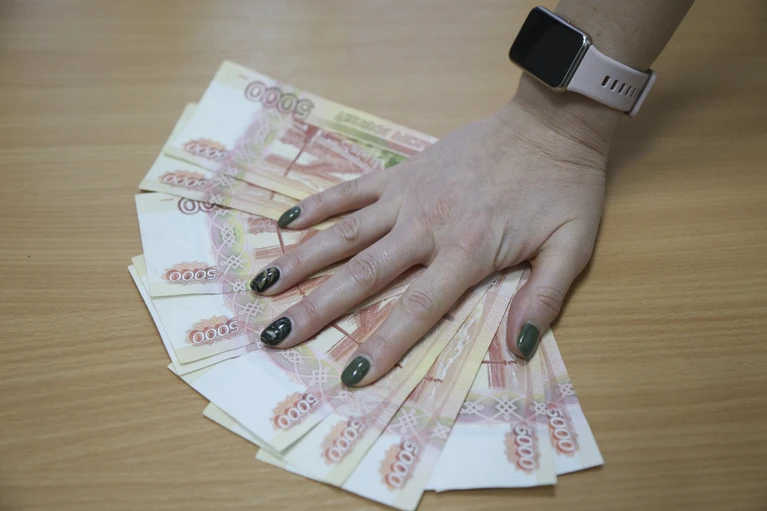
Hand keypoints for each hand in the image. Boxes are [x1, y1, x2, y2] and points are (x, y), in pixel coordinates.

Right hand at [250, 76, 618, 386]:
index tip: (349, 374)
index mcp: (467, 251)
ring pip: (345, 233)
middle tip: (275, 334)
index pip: (417, 308)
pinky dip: (320, 205)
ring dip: (302, 259)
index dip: (384, 344)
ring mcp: (408, 194)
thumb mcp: (571, 246)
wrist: (549, 124)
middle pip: (363, 274)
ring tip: (262, 284)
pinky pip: (353, 189)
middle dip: (317, 308)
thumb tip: (519, 350)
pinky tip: (287, 220)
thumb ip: (542, 297)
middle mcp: (427, 225)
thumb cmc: (562, 188)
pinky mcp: (402, 170)